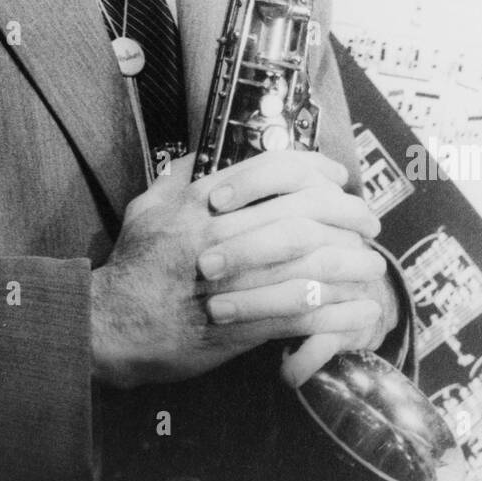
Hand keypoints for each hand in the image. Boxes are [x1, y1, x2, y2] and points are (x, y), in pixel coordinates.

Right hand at [90, 149, 385, 389]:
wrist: (110, 326)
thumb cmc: (132, 266)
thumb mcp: (147, 206)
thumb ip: (179, 176)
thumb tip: (207, 154)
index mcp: (200, 202)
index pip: (272, 170)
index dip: (315, 169)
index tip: (338, 179)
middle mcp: (220, 235)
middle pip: (302, 214)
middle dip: (346, 215)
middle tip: (369, 221)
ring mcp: (231, 281)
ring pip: (308, 264)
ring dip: (350, 264)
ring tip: (371, 265)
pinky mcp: (239, 326)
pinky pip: (301, 315)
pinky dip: (336, 312)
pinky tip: (357, 310)